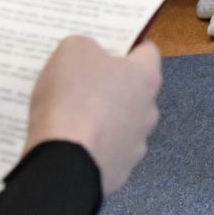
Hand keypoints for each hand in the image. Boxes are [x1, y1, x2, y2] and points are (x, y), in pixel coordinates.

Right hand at [24, 37, 162, 196]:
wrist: (64, 161)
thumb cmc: (74, 97)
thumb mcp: (72, 50)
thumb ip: (86, 46)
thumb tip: (90, 56)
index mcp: (146, 77)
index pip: (146, 51)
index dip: (126, 44)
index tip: (106, 43)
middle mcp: (149, 111)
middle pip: (133, 90)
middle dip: (111, 83)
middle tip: (81, 78)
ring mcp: (136, 145)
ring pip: (121, 123)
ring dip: (102, 117)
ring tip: (69, 113)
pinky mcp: (120, 171)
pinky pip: (105, 150)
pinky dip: (92, 144)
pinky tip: (69, 141)